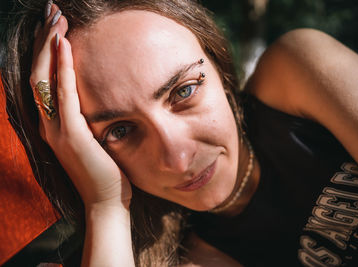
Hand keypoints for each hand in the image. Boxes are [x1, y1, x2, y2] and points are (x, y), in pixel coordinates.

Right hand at [30, 4, 131, 208]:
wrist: (107, 201)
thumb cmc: (106, 169)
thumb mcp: (95, 137)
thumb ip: (89, 115)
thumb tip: (100, 93)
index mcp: (54, 123)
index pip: (45, 78)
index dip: (46, 50)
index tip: (55, 25)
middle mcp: (49, 123)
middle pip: (39, 72)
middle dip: (44, 40)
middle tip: (53, 12)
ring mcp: (57, 129)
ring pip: (45, 78)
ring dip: (50, 46)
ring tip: (56, 18)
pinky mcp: (72, 135)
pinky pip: (64, 95)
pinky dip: (63, 68)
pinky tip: (65, 45)